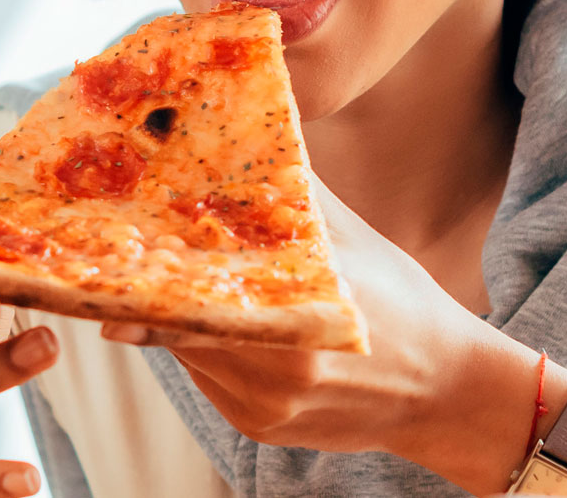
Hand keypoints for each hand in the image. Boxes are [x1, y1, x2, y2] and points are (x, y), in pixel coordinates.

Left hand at [100, 180, 488, 454]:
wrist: (447, 391)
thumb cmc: (405, 303)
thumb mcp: (357, 241)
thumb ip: (302, 199)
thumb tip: (256, 138)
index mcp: (303, 319)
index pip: (203, 296)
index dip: (156, 272)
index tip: (124, 247)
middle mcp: (279, 373)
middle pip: (184, 326)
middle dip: (153, 292)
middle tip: (119, 261)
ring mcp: (265, 407)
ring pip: (189, 354)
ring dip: (171, 318)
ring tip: (149, 281)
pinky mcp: (260, 429)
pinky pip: (208, 381)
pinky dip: (198, 348)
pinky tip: (204, 320)